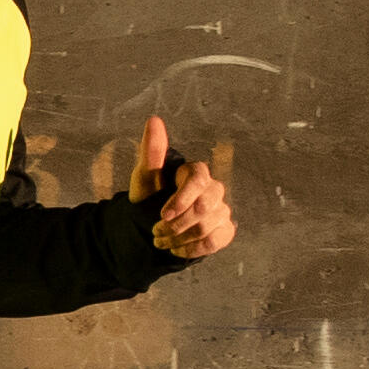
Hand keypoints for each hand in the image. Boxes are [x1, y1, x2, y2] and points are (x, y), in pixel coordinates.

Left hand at [137, 113, 235, 261]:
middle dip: (177, 223)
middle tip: (156, 231)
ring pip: (206, 226)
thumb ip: (151, 152)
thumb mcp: (144, 177)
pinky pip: (215, 241)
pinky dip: (192, 249)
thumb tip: (154, 120)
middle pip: (205, 206)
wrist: (150, 228)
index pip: (199, 180)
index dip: (182, 199)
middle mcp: (213, 189)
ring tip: (160, 240)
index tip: (163, 214)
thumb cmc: (149, 198)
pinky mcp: (224, 230)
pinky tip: (177, 249)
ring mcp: (221, 210)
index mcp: (195, 173)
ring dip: (179, 238)